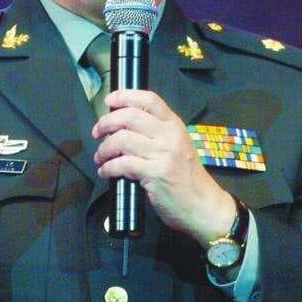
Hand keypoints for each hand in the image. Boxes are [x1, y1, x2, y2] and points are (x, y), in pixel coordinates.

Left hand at [92, 89, 236, 247]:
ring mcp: (163, 154)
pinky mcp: (156, 174)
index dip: (125, 96)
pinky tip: (106, 172)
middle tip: (98, 132)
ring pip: (122, 140)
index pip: (149, 99)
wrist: (204, 206)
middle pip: (129, 116)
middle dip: (106, 123)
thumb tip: (122, 125)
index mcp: (174, 125)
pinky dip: (108, 168)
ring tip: (100, 157)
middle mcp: (170, 136)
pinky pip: (122, 164)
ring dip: (104, 148)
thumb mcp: (178, 145)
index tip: (109, 100)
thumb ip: (157, 133)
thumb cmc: (188, 177)